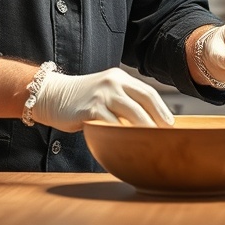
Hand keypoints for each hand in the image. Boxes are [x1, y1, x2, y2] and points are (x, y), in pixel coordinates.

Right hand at [32, 67, 174, 132]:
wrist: (53, 95)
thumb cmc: (83, 99)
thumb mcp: (106, 92)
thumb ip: (124, 101)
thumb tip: (151, 124)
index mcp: (119, 78)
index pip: (149, 93)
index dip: (163, 110)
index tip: (171, 126)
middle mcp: (113, 83)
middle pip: (145, 102)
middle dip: (159, 121)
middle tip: (167, 138)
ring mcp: (102, 95)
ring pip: (133, 114)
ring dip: (145, 131)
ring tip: (153, 144)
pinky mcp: (90, 109)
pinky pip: (113, 125)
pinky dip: (123, 136)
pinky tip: (128, 146)